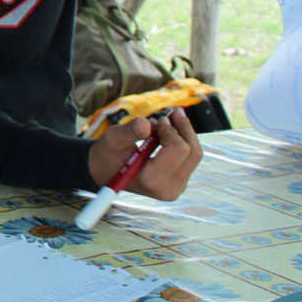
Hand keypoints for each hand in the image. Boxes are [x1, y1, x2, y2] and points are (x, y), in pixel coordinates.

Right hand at [87, 108, 202, 201]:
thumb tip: (145, 124)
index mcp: (152, 181)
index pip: (178, 150)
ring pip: (195, 154)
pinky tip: (170, 132)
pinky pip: (191, 158)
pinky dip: (183, 141)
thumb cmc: (107, 156)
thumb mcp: (111, 140)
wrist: (106, 171)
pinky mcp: (179, 182)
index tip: (159, 120)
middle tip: (173, 112)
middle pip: (192, 153)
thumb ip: (128, 132)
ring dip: (185, 133)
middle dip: (184, 129)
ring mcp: (176, 187)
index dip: (172, 130)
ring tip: (171, 119)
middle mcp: (168, 188)